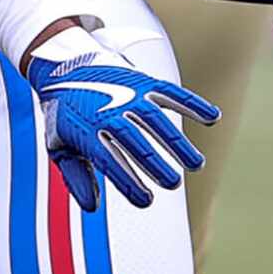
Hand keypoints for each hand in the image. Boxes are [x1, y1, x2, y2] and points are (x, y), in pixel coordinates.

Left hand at [23, 26, 220, 212]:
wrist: (63, 67)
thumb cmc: (65, 115)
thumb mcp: (59, 145)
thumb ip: (75, 176)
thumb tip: (93, 206)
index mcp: (86, 130)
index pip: (108, 159)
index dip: (127, 180)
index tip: (145, 201)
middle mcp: (109, 112)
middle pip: (135, 140)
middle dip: (154, 162)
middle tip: (173, 184)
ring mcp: (128, 95)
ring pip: (156, 119)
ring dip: (177, 141)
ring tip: (196, 164)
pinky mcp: (144, 83)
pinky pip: (170, 92)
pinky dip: (191, 103)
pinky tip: (214, 117)